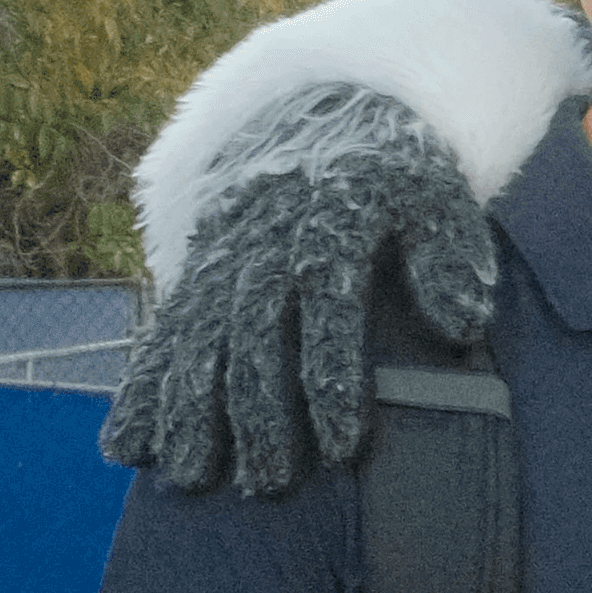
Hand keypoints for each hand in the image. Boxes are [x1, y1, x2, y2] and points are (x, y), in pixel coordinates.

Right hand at [107, 88, 494, 493]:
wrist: (324, 109)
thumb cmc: (396, 175)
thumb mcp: (436, 197)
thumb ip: (449, 256)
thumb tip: (465, 324)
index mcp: (328, 222)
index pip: (327, 305)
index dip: (333, 376)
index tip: (344, 447)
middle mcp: (264, 241)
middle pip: (252, 331)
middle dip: (256, 410)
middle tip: (269, 483)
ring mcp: (221, 258)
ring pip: (196, 337)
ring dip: (187, 410)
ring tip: (189, 478)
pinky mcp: (195, 272)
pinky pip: (161, 333)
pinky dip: (139, 389)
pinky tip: (125, 447)